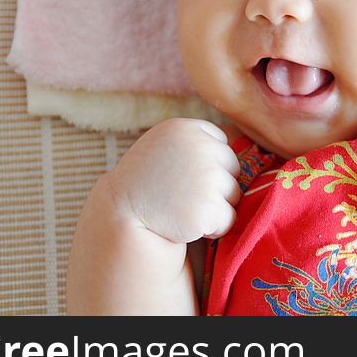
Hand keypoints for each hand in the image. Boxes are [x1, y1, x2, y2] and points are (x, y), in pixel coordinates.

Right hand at [104, 118, 241, 243]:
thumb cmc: (146, 181)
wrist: (121, 216)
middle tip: (183, 194)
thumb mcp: (164, 144)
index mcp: (187, 129)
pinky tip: (187, 224)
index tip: (182, 174)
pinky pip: (229, 219)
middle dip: (215, 184)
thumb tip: (235, 137)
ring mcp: (206, 179)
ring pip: (234, 194)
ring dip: (215, 205)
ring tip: (183, 207)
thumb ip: (195, 140)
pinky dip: (215, 227)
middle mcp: (200, 149)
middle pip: (232, 168)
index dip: (207, 163)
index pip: (222, 144)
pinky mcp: (209, 209)